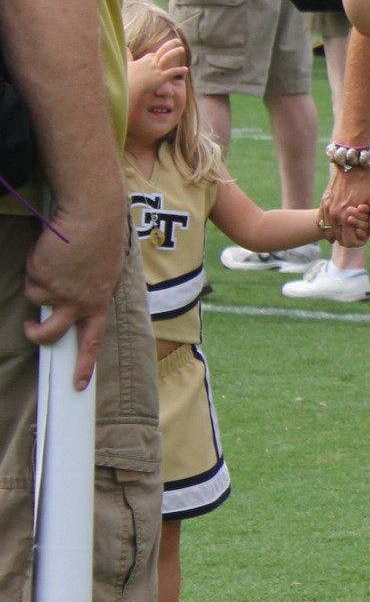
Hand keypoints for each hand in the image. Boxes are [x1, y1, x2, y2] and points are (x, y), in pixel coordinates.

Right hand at [25, 202, 127, 390]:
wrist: (92, 217)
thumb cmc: (101, 238)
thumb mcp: (107, 270)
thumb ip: (93, 289)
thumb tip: (79, 300)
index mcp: (101, 301)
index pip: (93, 340)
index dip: (84, 364)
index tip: (78, 385)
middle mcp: (82, 302)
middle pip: (53, 333)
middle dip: (38, 336)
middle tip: (31, 331)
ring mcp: (60, 293)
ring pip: (36, 301)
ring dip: (37, 285)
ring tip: (50, 265)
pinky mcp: (43, 279)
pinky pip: (31, 280)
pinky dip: (35, 268)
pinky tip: (50, 254)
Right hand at [125, 34, 187, 104]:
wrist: (128, 86)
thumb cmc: (125, 78)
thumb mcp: (124, 65)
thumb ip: (126, 57)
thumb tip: (124, 48)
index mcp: (143, 61)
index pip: (153, 55)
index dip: (158, 55)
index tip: (161, 54)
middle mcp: (151, 63)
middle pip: (161, 51)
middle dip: (169, 45)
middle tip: (178, 40)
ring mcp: (156, 70)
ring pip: (167, 58)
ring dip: (175, 52)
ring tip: (182, 48)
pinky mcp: (160, 77)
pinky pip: (172, 72)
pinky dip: (179, 70)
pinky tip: (186, 69)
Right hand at [320, 162, 369, 249]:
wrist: (352, 165)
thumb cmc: (367, 183)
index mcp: (346, 217)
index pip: (348, 242)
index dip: (358, 242)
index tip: (365, 234)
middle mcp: (333, 215)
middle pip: (338, 239)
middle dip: (349, 238)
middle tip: (360, 230)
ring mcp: (326, 208)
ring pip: (328, 232)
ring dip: (339, 232)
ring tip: (351, 226)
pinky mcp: (323, 202)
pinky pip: (322, 221)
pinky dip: (329, 226)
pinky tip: (339, 225)